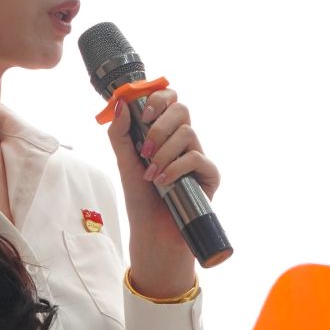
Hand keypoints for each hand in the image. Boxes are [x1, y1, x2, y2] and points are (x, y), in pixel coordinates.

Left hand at [106, 87, 222, 299]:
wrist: (152, 231)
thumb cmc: (140, 198)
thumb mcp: (124, 163)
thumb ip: (120, 134)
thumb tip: (120, 104)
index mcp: (165, 132)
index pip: (169, 100)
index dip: (158, 99)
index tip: (142, 116)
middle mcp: (183, 141)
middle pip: (181, 109)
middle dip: (159, 127)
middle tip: (145, 149)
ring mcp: (198, 156)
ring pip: (187, 133)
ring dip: (164, 153)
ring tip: (152, 175)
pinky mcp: (209, 175)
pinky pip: (197, 158)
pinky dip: (176, 168)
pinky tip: (163, 182)